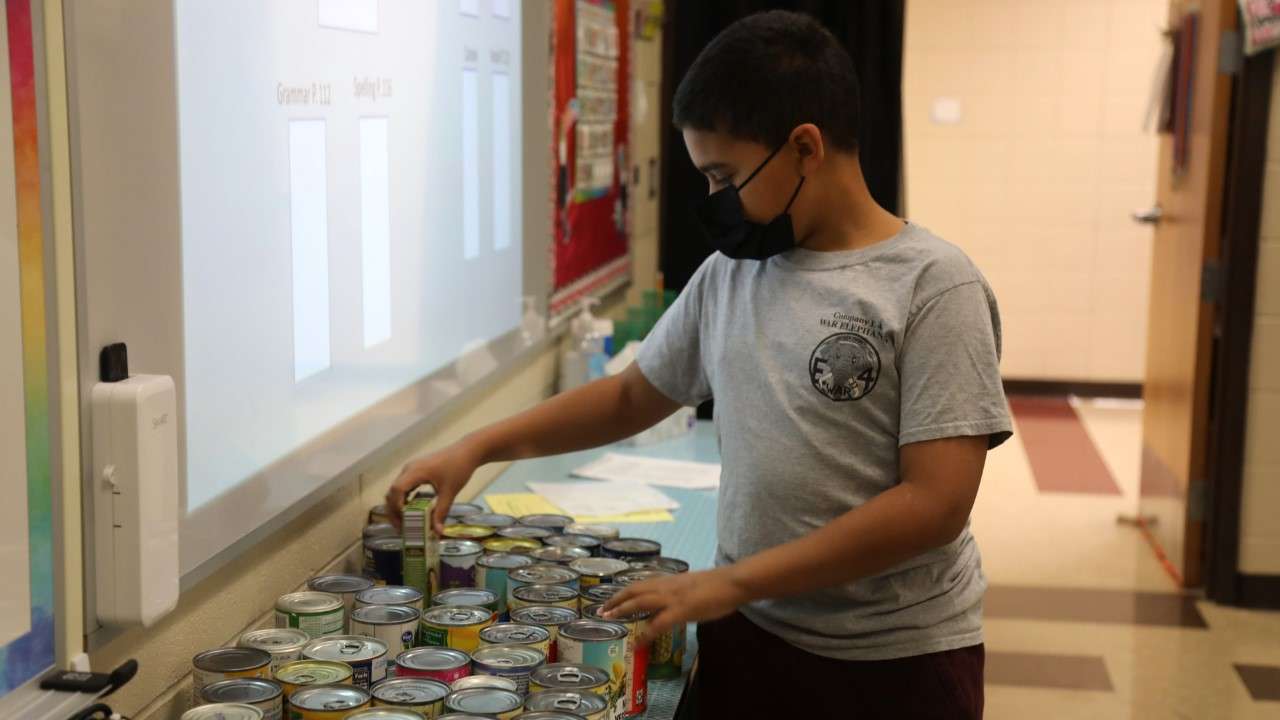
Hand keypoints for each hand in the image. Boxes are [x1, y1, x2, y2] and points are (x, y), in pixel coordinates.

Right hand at [386, 441, 481, 533]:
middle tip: (401, 528)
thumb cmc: (459, 468)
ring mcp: (411, 469)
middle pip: (393, 491)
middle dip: (394, 511)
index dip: (397, 507)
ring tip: (405, 522)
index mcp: (415, 472)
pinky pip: (404, 486)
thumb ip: (442, 512)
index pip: (397, 490)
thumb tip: (437, 532)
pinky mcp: (416, 470)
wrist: (467, 451)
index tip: (404, 522)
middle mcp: (408, 469)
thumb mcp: (450, 492)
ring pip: (396, 489)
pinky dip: (404, 499)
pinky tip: (411, 510)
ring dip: (398, 505)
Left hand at [601, 567, 750, 643]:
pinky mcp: (681, 610)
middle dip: (616, 600)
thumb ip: (679, 593)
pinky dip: (646, 634)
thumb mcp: (692, 586)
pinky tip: (638, 643)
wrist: (733, 582)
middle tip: (601, 610)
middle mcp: (666, 586)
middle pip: (634, 590)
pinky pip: (658, 623)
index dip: (624, 592)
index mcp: (669, 580)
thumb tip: (673, 603)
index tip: (611, 600)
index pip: (641, 584)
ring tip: (608, 619)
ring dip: (622, 610)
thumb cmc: (718, 585)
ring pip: (640, 602)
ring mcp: (672, 598)